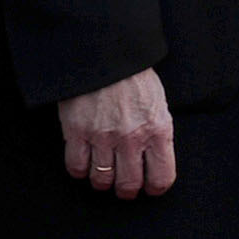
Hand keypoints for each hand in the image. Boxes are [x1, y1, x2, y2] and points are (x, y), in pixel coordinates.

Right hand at [58, 68, 175, 199]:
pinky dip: (79, 169)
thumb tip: (154, 158)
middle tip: (123, 184)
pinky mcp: (77, 131)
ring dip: (102, 180)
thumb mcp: (157, 100)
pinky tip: (84, 159)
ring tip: (103, 170)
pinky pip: (76, 167)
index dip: (154, 187)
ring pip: (101, 180)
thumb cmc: (132, 73)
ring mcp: (102, 136)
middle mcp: (132, 137)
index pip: (162, 177)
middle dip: (126, 189)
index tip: (149, 186)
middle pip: (128, 185)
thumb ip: (157, 130)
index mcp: (157, 128)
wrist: (103, 48)